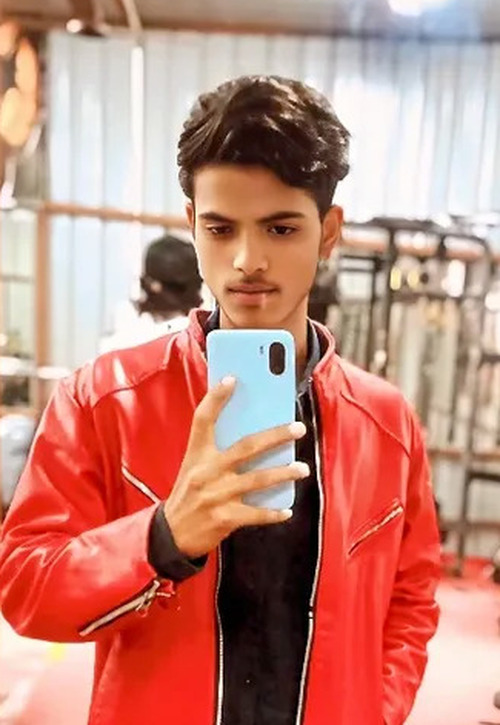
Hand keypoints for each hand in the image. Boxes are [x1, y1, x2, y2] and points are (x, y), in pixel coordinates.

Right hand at [163, 376, 308, 558]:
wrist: (171, 535)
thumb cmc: (189, 494)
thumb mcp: (194, 467)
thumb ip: (216, 451)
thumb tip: (253, 434)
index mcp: (197, 454)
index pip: (203, 419)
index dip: (216, 398)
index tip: (232, 379)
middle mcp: (206, 471)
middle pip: (246, 447)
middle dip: (275, 436)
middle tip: (298, 428)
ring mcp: (216, 495)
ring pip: (258, 480)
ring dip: (284, 473)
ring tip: (302, 468)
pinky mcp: (225, 518)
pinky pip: (256, 513)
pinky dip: (274, 513)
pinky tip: (288, 510)